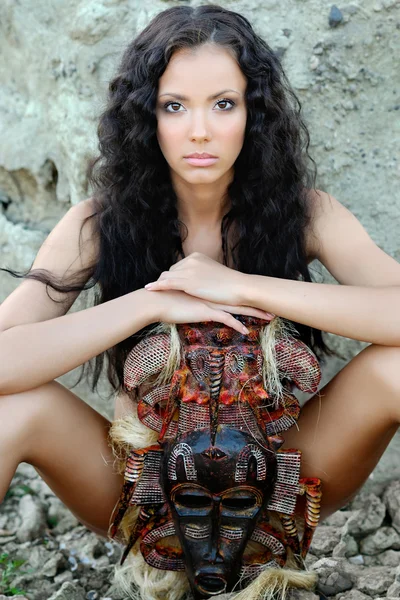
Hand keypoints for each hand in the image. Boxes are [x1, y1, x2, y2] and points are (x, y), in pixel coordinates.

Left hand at [145, 253, 272, 315]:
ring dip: (158, 284)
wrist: (238, 287)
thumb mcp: (213, 273)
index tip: (167, 285)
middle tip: (157, 290)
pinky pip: (167, 283)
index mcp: (197, 257)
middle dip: (165, 281)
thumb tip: (197, 281)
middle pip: (171, 271)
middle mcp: (190, 260)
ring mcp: (188, 270)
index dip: (172, 277)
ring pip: (167, 277)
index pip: (178, 266)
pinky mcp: (187, 282)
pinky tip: (149, 289)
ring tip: (150, 291)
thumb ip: (202, 274)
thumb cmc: (230, 284)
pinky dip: (157, 286)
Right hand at [147, 289, 273, 334]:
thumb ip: (192, 300)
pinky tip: (245, 331)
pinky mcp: (206, 311)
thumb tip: (196, 303)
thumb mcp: (183, 299)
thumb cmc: (166, 300)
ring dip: (255, 313)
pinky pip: (226, 319)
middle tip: (273, 305)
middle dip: (258, 302)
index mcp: (209, 291)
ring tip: (269, 317)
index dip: (245, 295)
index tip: (259, 298)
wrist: (157, 301)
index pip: (231, 292)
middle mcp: (213, 295)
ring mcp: (211, 302)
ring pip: (238, 307)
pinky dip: (236, 325)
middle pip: (240, 297)